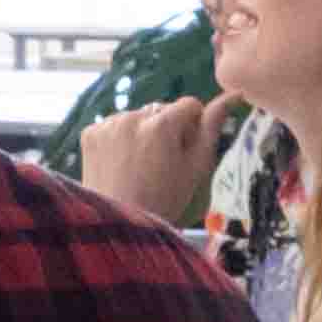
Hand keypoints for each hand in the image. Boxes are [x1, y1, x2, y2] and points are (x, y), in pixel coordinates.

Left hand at [84, 93, 223, 222]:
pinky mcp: (90, 134)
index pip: (189, 105)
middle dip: (166, 128)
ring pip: (137, 117)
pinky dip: (119, 139)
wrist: (119, 225)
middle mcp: (133, 117)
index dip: (192, 127)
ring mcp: (108, 125)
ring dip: (142, 132)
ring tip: (140, 166)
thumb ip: (211, 128)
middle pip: (161, 110)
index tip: (185, 150)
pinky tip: (122, 164)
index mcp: (163, 124)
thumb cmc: (164, 200)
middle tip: (161, 164)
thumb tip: (231, 96)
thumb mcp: (195, 168)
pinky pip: (113, 126)